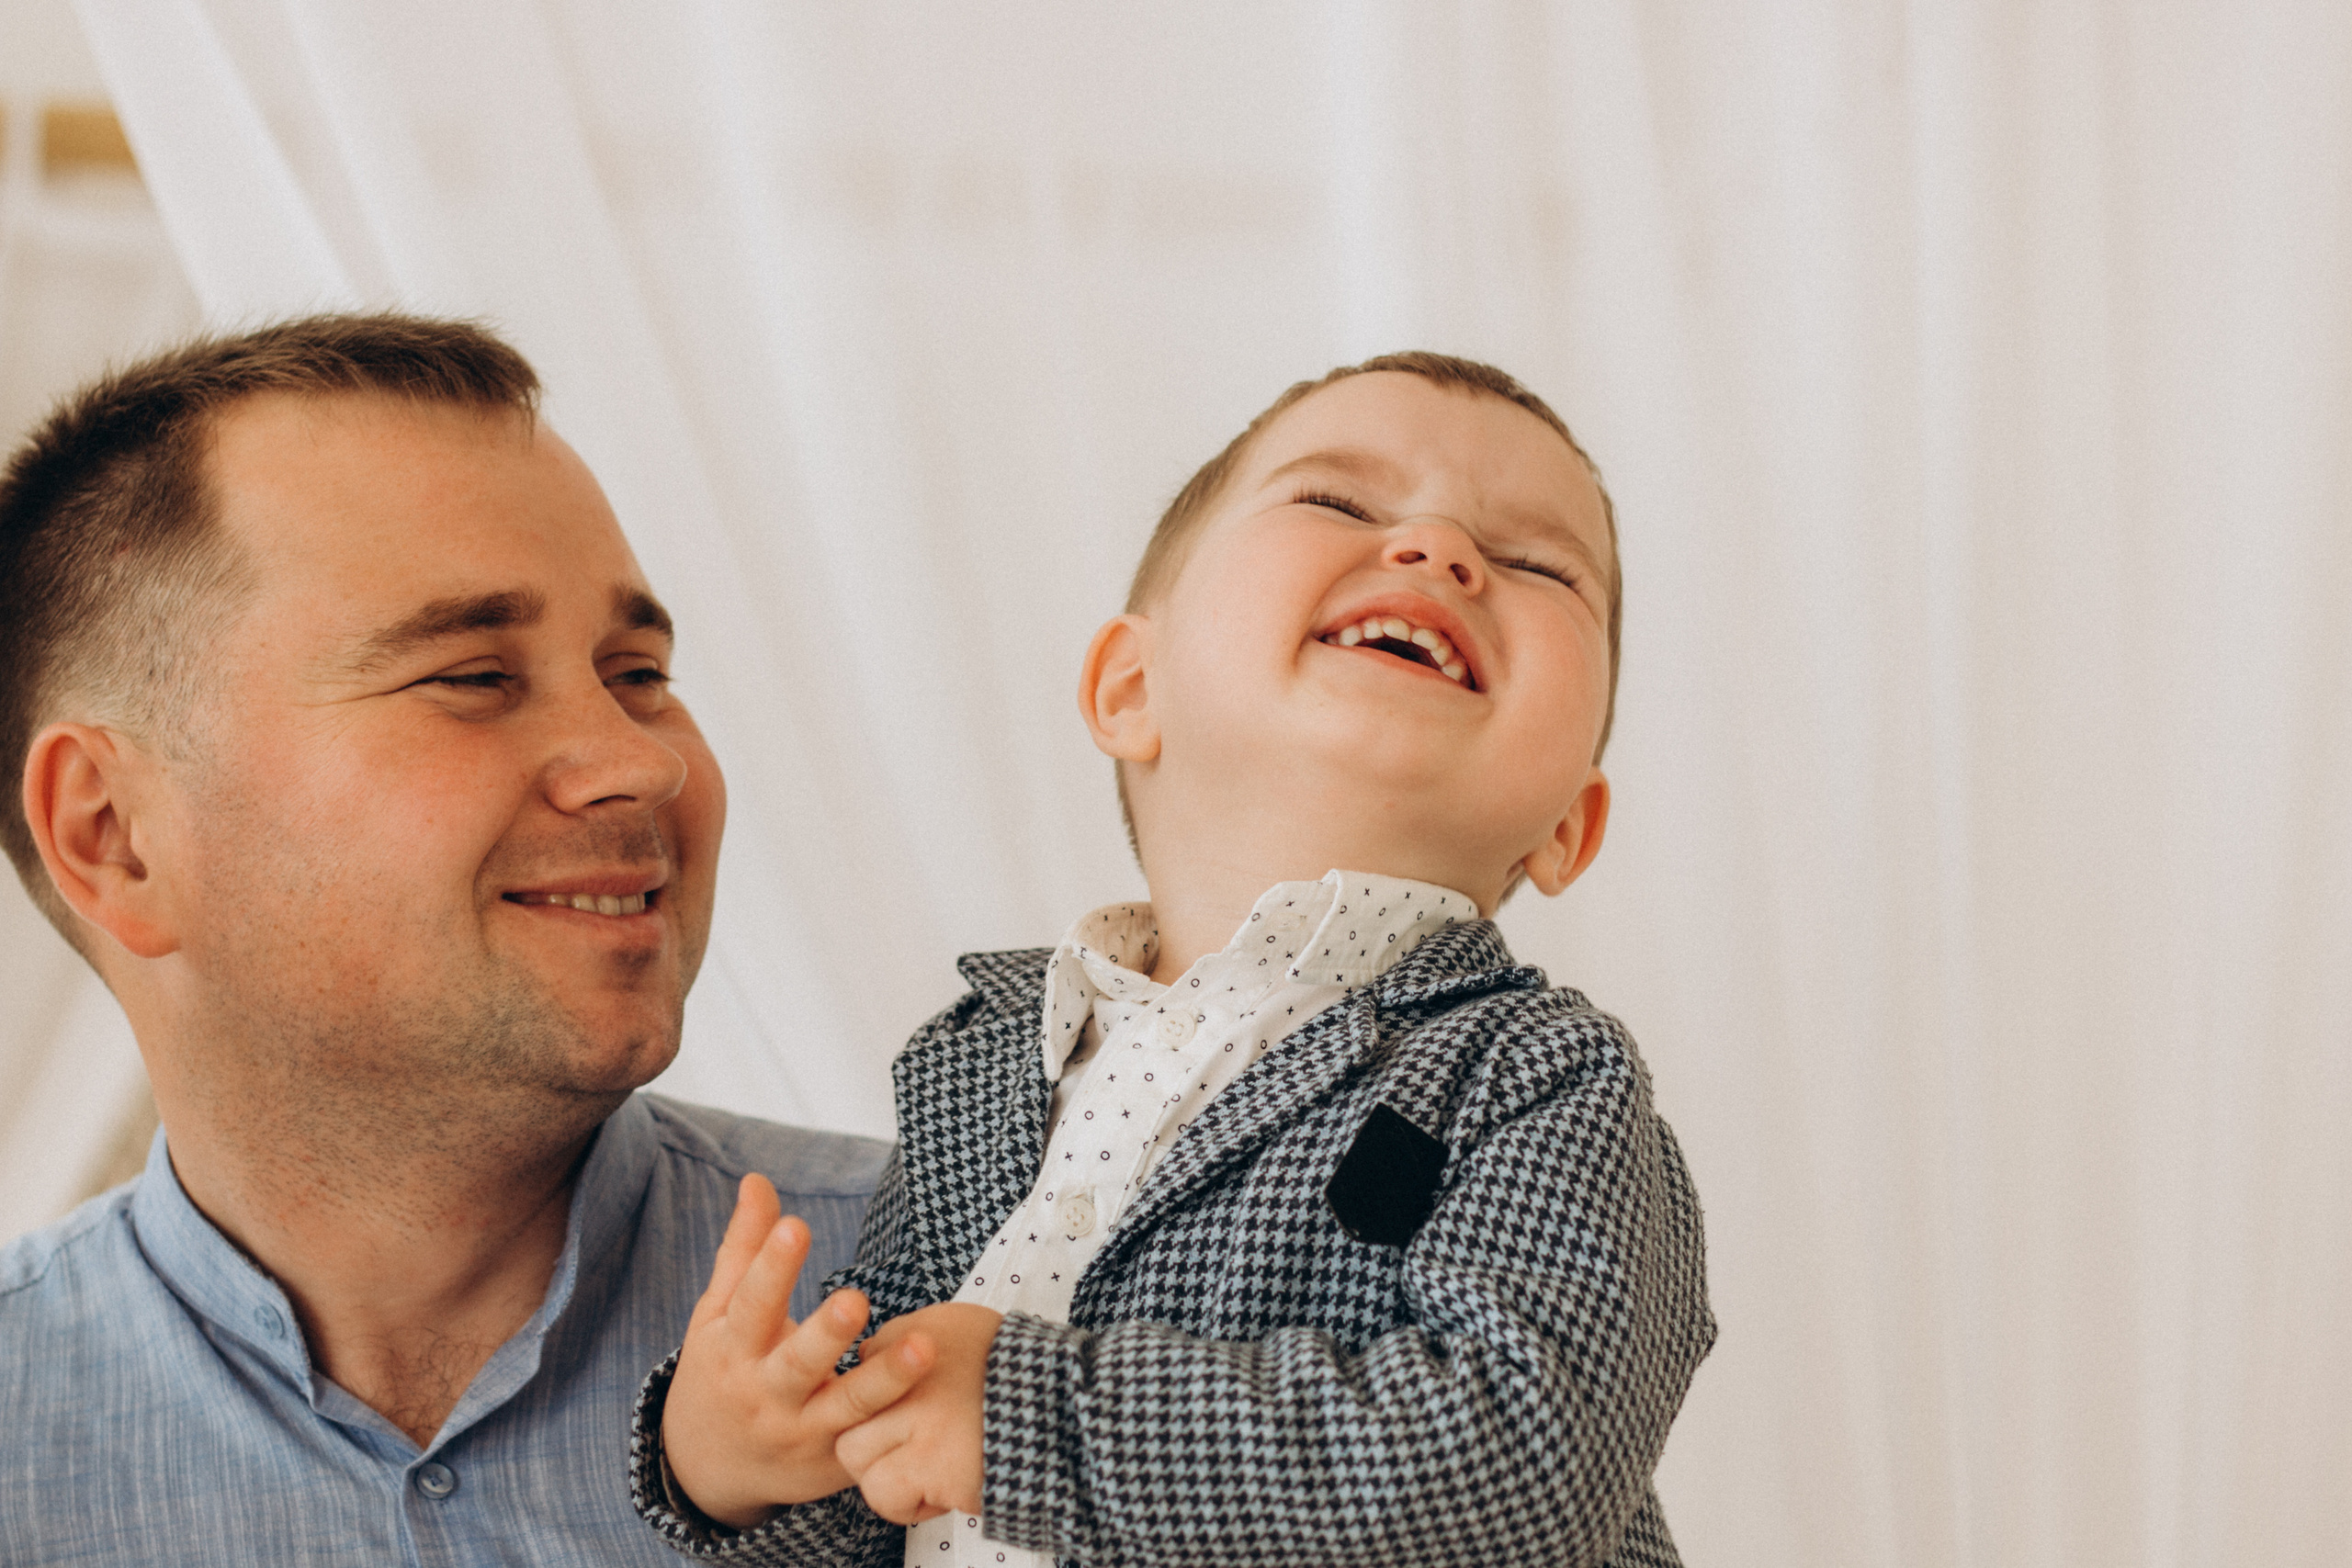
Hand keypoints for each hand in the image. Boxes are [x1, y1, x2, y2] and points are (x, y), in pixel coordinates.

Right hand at [663, 1175, 935, 1529]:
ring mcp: (800, 1432)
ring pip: (846, 1408)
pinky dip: (900, 1422)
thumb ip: (745, 1250)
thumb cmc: (720, 1371)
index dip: (771, 1266)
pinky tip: (937, 1399)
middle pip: (797, 1363)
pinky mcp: (832, 1461)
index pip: (751, 1303)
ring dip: (886, 1380)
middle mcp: (764, 1393)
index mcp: (732, 1348)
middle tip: (855, 1300)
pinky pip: (869, 1441)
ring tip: (923, 1348)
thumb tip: (757, 1179)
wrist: (705, 1469)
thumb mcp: (717, 1315)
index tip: (797, 1225)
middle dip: (825, 1334)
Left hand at [834, 1302, 1002, 1523]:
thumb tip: (866, 1357)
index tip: (908, 1413)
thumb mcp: (965, 1327)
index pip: (865, 1366)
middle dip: (867, 1434)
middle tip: (903, 1449)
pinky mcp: (933, 1465)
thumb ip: (913, 1337)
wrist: (1070, 1413)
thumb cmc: (1021, 1374)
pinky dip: (904, 1504)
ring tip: (921, 1473)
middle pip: (848, 1410)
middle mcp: (914, 1371)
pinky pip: (884, 1493)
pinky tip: (938, 1495)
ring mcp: (922, 1419)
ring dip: (882, 1471)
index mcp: (922, 1337)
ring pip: (854, 1454)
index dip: (882, 1399)